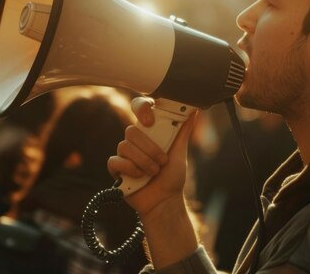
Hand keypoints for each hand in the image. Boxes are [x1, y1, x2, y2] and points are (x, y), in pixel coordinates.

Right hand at [107, 97, 197, 217]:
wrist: (164, 201)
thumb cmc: (172, 177)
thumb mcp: (180, 152)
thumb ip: (183, 132)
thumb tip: (194, 111)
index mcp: (149, 133)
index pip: (139, 108)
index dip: (141, 108)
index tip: (151, 121)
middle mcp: (135, 141)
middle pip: (131, 130)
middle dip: (149, 148)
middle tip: (162, 160)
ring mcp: (125, 155)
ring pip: (124, 145)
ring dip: (143, 160)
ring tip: (154, 171)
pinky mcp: (117, 169)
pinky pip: (115, 161)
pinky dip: (130, 169)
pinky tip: (140, 176)